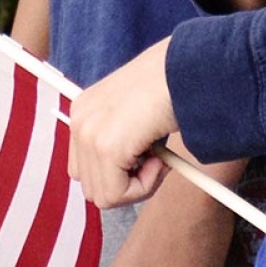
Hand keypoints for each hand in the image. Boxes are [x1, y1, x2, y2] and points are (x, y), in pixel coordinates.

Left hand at [67, 40, 179, 210]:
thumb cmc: (170, 87)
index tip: (144, 159)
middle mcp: (79, 121)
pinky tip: (160, 158)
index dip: (117, 173)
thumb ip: (120, 139)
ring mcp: (90, 135)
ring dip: (137, 184)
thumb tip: (124, 176)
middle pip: (91, 185)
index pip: (84, 167)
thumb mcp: (133, 112)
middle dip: (125, 183)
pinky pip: (119, 194)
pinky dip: (145, 185)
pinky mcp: (107, 148)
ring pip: (105, 195)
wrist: (186, 71)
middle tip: (155, 160)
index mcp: (83, 110)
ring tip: (158, 155)